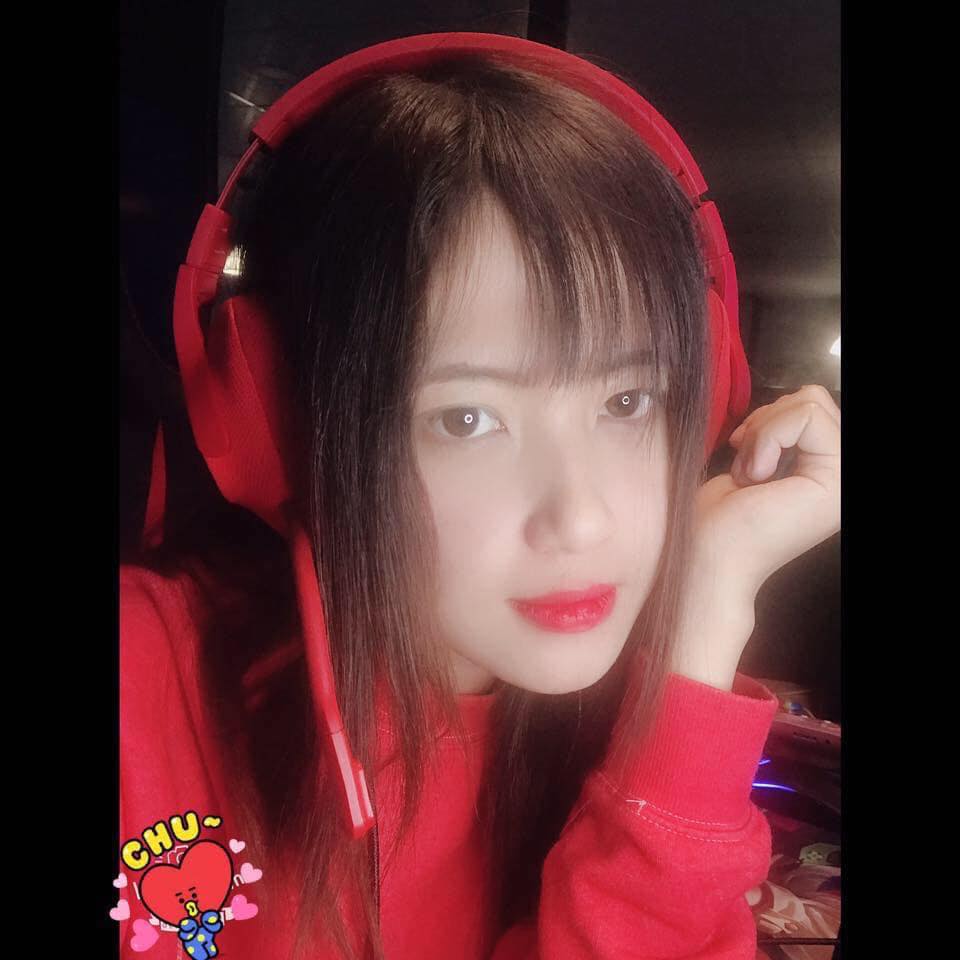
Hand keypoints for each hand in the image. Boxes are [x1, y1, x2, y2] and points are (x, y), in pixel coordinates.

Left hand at [672, 385, 840, 687]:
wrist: (705, 558)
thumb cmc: (715, 518)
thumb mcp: (753, 459)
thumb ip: (779, 434)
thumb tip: (790, 400)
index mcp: (825, 472)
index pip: (811, 405)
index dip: (767, 418)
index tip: (743, 454)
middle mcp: (841, 476)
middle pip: (813, 399)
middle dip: (766, 422)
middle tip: (746, 467)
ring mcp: (843, 480)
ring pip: (810, 404)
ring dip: (764, 432)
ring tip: (750, 474)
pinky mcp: (835, 481)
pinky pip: (805, 417)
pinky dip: (767, 437)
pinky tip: (755, 477)